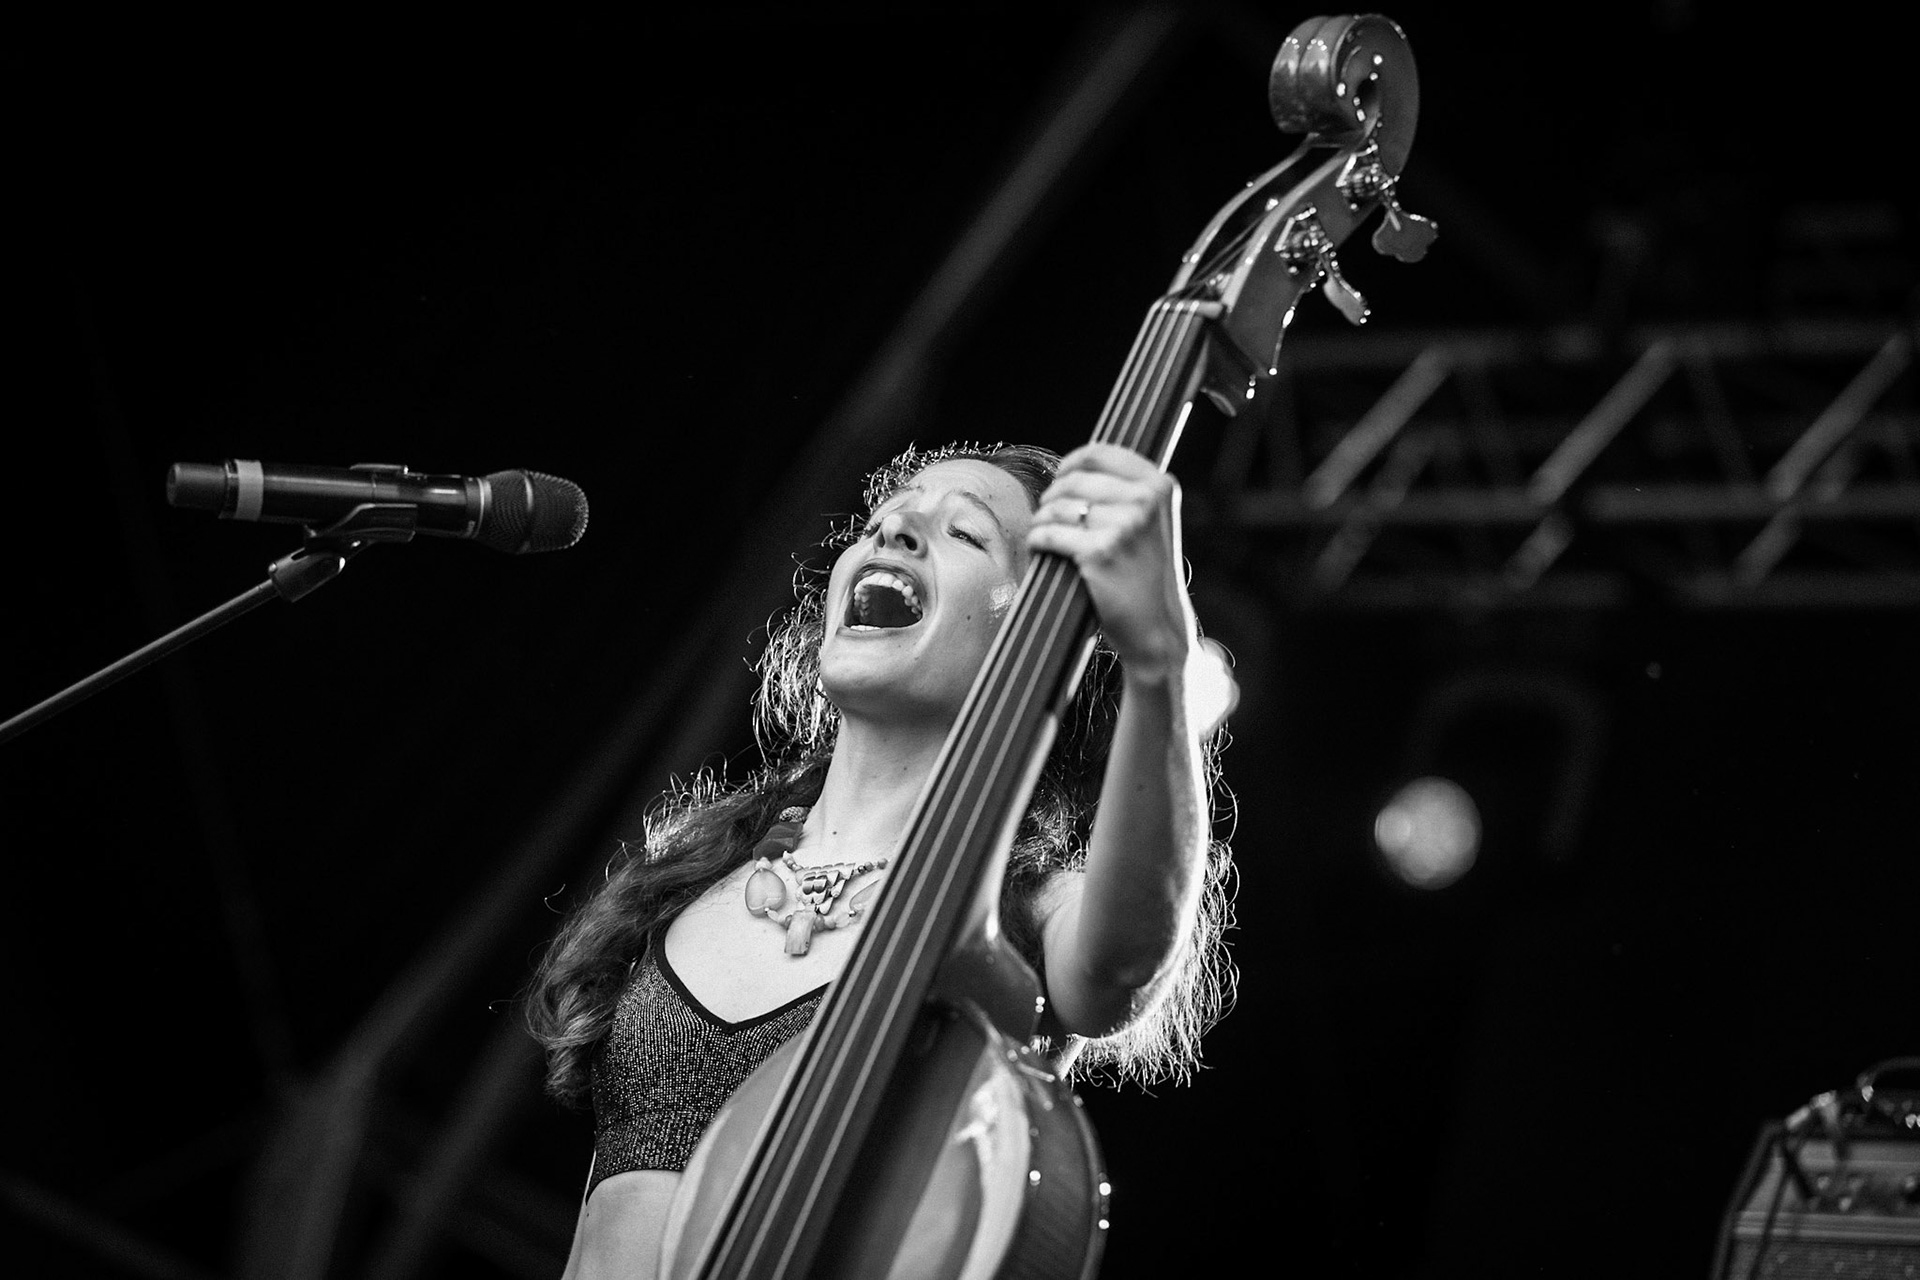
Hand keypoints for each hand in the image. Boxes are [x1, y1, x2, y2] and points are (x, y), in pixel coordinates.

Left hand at [1027, 443, 1195, 681]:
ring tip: (1042, 532)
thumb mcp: (1152, 523)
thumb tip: (1075, 467)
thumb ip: (1128, 492)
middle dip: (1052, 497)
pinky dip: (1036, 539)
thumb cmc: (1147, 574)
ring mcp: (1124, 525)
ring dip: (1041, 519)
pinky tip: (1037, 548)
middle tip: (1047, 515)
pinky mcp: (1100, 552)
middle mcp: (1145, 500)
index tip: (1059, 477)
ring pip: (1057, 507)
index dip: (1070, 463)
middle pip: (1073, 480)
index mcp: (1160, 486)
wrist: (1158, 627)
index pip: (1100, 453)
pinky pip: (1049, 533)